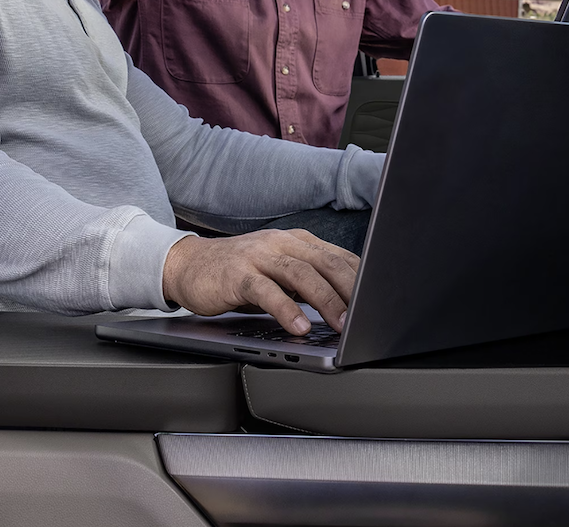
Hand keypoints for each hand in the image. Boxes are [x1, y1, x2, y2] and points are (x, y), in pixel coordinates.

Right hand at [161, 229, 359, 334]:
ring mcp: (259, 256)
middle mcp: (281, 243)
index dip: (364, 280)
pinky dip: (285, 309)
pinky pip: (266, 291)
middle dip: (353, 290)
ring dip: (325, 300)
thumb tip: (347, 305)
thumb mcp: (278, 272)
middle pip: (327, 263)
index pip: (340, 257)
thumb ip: (308, 282)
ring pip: (301, 274)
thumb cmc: (237, 272)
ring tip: (342, 324)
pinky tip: (297, 327)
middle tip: (369, 316)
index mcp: (297, 241)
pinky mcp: (237, 273)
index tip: (381, 303)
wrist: (188, 265)